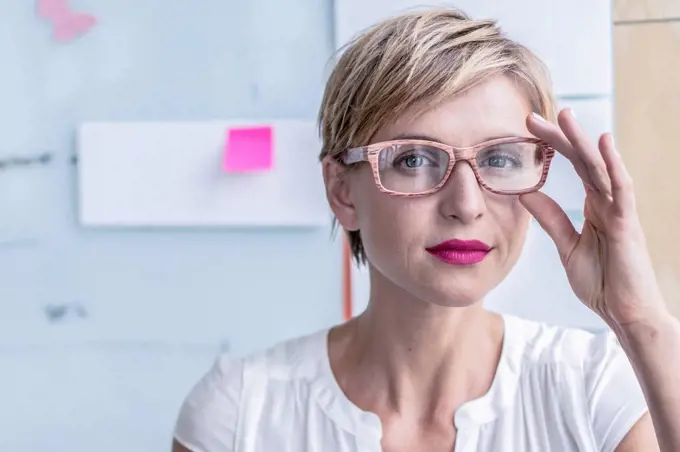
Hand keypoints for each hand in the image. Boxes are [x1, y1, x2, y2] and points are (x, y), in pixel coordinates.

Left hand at [520, 108, 665, 327]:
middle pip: (583, 160)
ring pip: (601, 167)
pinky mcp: (628, 224)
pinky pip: (622, 189)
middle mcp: (609, 201)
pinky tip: (603, 142)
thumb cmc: (602, 281)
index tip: (527, 128)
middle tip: (531, 116)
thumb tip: (525, 193)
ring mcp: (620, 210)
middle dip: (560, 136)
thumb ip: (550, 218)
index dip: (552, 145)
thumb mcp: (567, 245)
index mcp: (595, 205)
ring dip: (583, 141)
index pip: (573, 166)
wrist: (624, 313)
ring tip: (565, 116)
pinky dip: (614, 165)